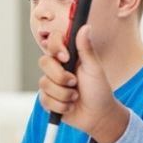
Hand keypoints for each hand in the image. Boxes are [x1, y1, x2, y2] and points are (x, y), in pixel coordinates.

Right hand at [38, 25, 128, 142]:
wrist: (97, 116)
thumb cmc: (99, 90)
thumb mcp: (94, 68)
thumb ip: (86, 48)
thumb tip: (85, 26)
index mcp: (68, 56)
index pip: (52, 41)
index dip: (55, 47)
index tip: (66, 57)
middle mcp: (56, 67)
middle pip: (43, 62)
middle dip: (60, 77)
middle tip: (75, 83)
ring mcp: (50, 83)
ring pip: (44, 84)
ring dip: (63, 94)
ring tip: (75, 97)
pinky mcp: (46, 99)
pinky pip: (44, 100)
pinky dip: (60, 105)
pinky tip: (70, 106)